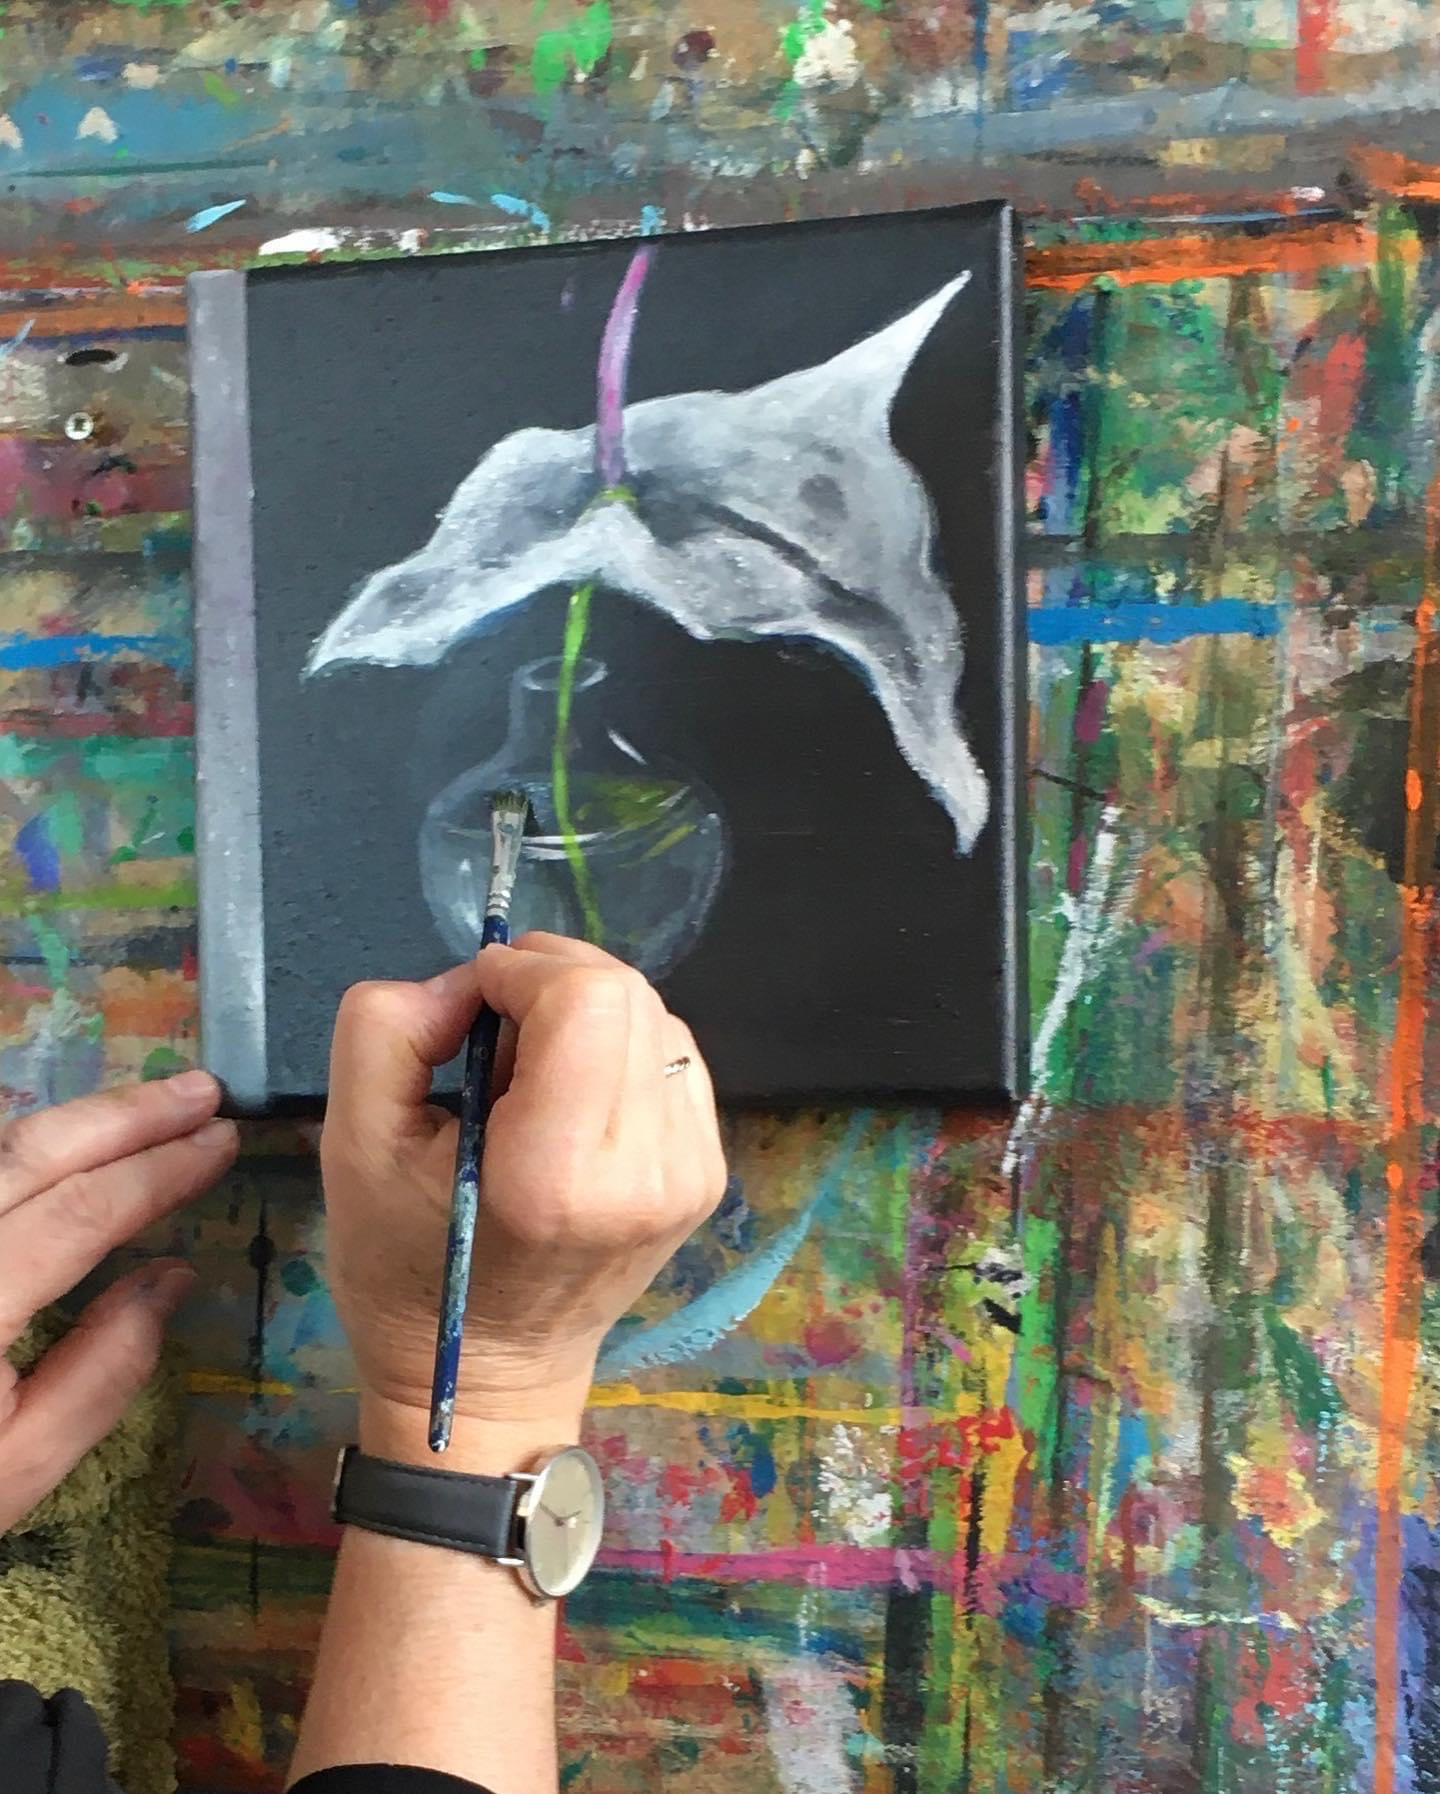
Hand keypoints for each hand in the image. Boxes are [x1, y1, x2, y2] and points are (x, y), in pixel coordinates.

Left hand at [0, 1072, 236, 1531]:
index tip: (223, 1140)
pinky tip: (70, 1146)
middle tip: (204, 1091)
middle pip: (28, 1154)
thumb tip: (174, 1275)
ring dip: (78, 1121)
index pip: (80, 1212)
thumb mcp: (17, 1469)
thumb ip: (102, 1371)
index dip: (158, 1169)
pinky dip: (22, 1148)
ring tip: (153, 1108)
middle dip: (125, 1115)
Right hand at [320, 934, 727, 1456]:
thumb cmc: (405, 1272)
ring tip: (528, 1078)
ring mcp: (691, 1174)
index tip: (470, 1004)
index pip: (584, 999)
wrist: (489, 1379)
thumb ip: (390, 1028)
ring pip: (655, 1018)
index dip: (520, 971)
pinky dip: (618, 1052)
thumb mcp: (350, 1145)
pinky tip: (570, 1101)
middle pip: (626, 995)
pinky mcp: (707, 1174)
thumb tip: (469, 984)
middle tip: (492, 1034)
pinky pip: (672, 1060)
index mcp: (556, 1175)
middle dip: (550, 982)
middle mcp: (646, 1171)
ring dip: (585, 1016)